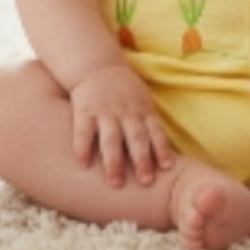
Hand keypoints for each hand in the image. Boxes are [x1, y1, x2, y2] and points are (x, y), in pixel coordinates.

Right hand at [69, 64, 173, 187]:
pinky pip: (83, 131)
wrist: (96, 66)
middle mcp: (126, 112)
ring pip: (111, 139)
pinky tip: (83, 164)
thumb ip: (150, 123)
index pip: (155, 131)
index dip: (161, 149)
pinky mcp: (84, 111)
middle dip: (142, 160)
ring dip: (114, 161)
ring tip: (116, 183)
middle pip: (136, 138)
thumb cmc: (124, 90)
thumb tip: (166, 154)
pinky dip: (83, 148)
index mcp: (143, 110)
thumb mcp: (143, 100)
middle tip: (146, 181)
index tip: (166, 168)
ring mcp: (105, 112)